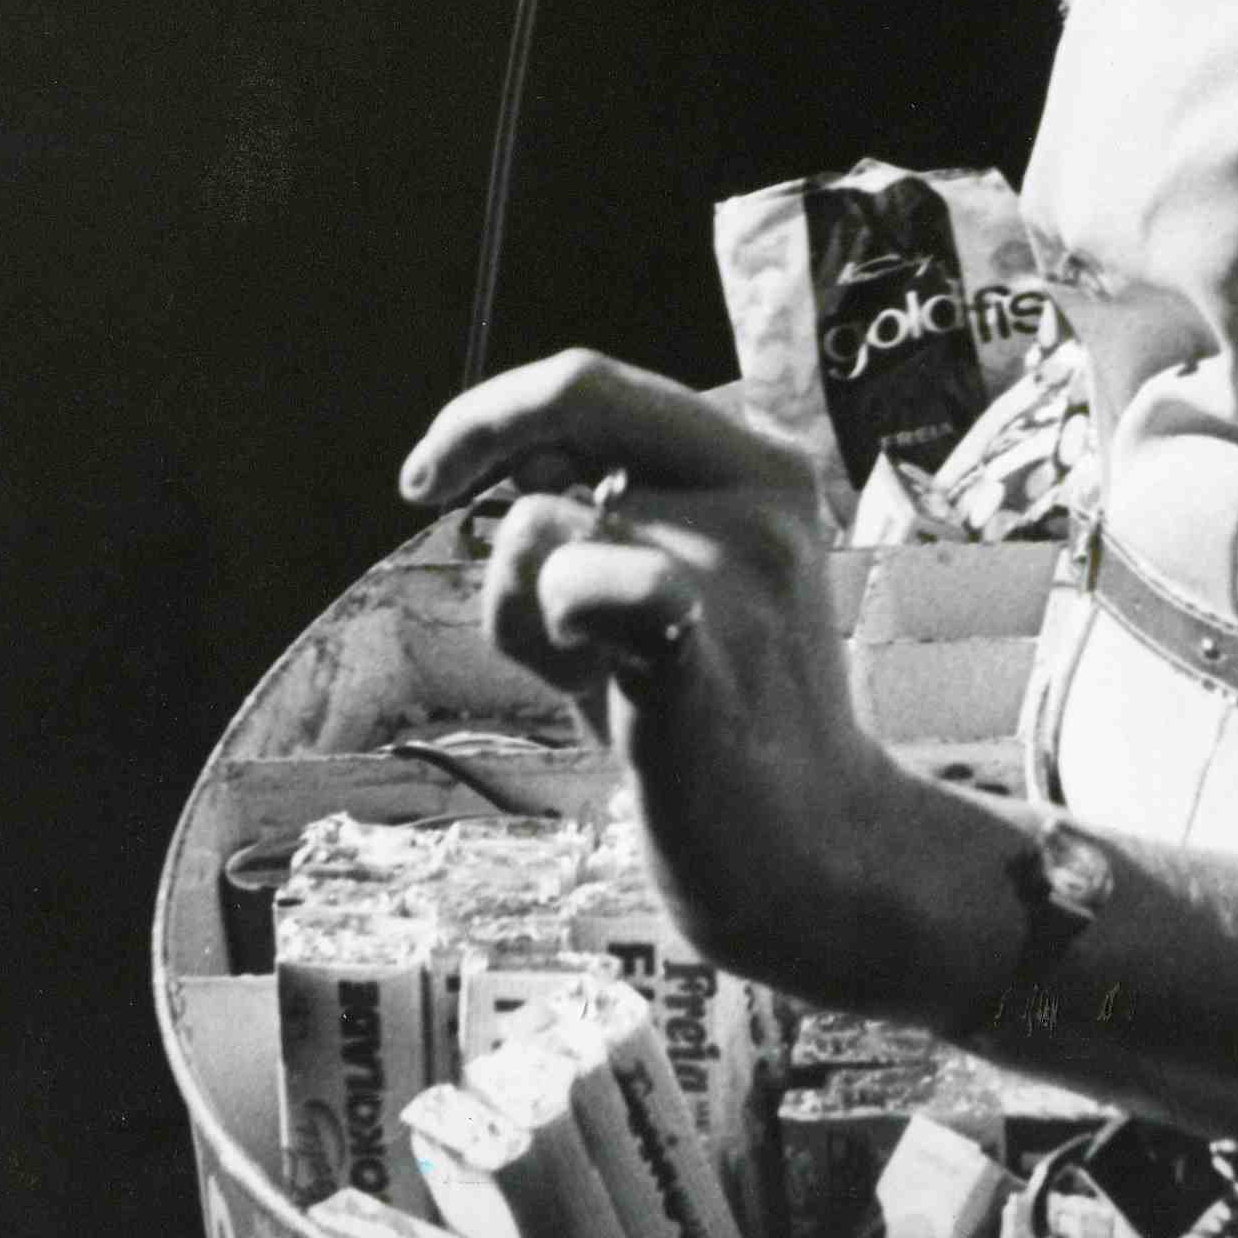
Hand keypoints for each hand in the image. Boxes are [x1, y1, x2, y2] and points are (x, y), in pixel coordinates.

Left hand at [399, 353, 937, 1007]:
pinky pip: (587, 584)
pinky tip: (594, 681)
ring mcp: (741, 571)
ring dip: (521, 613)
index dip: (500, 405)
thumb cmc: (721, 718)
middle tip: (424, 488)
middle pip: (574, 405)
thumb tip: (518, 448)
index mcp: (764, 466)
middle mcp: (761, 497)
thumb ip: (616, 503)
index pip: (603, 382)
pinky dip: (552, 619)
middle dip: (478, 433)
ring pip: (539, 527)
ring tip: (594, 682)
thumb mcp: (679, 579)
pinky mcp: (703, 655)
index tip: (438, 469)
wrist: (813, 855)